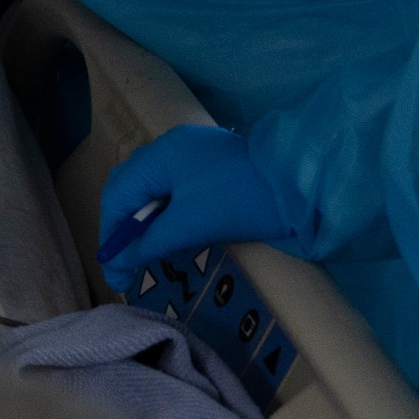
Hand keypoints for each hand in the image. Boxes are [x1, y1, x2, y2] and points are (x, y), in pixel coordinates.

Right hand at [100, 125, 296, 290]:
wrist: (306, 186)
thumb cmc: (243, 200)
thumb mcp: (193, 224)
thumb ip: (152, 241)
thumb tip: (121, 261)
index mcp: (159, 154)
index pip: (118, 195)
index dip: (112, 233)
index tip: (114, 270)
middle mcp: (170, 148)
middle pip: (132, 191)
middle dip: (126, 229)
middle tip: (127, 265)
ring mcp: (193, 155)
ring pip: (155, 192)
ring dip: (148, 224)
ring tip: (150, 256)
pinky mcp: (213, 167)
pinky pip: (177, 192)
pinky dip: (169, 216)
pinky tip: (175, 237)